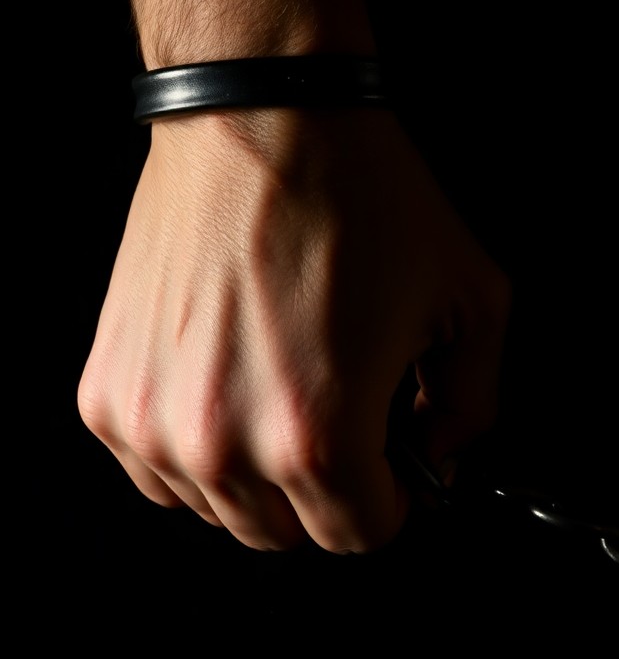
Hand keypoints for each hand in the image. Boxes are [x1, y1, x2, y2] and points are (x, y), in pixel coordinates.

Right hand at [78, 109, 509, 551]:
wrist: (264, 122)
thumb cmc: (360, 200)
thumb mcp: (471, 304)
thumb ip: (472, 406)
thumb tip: (443, 454)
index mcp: (317, 438)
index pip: (361, 536)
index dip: (395, 501)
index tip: (396, 466)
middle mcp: (223, 444)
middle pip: (285, 534)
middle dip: (329, 492)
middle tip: (347, 424)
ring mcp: (153, 422)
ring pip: (217, 509)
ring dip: (259, 476)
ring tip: (287, 393)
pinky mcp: (106, 392)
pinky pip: (156, 470)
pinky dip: (196, 449)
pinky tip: (232, 387)